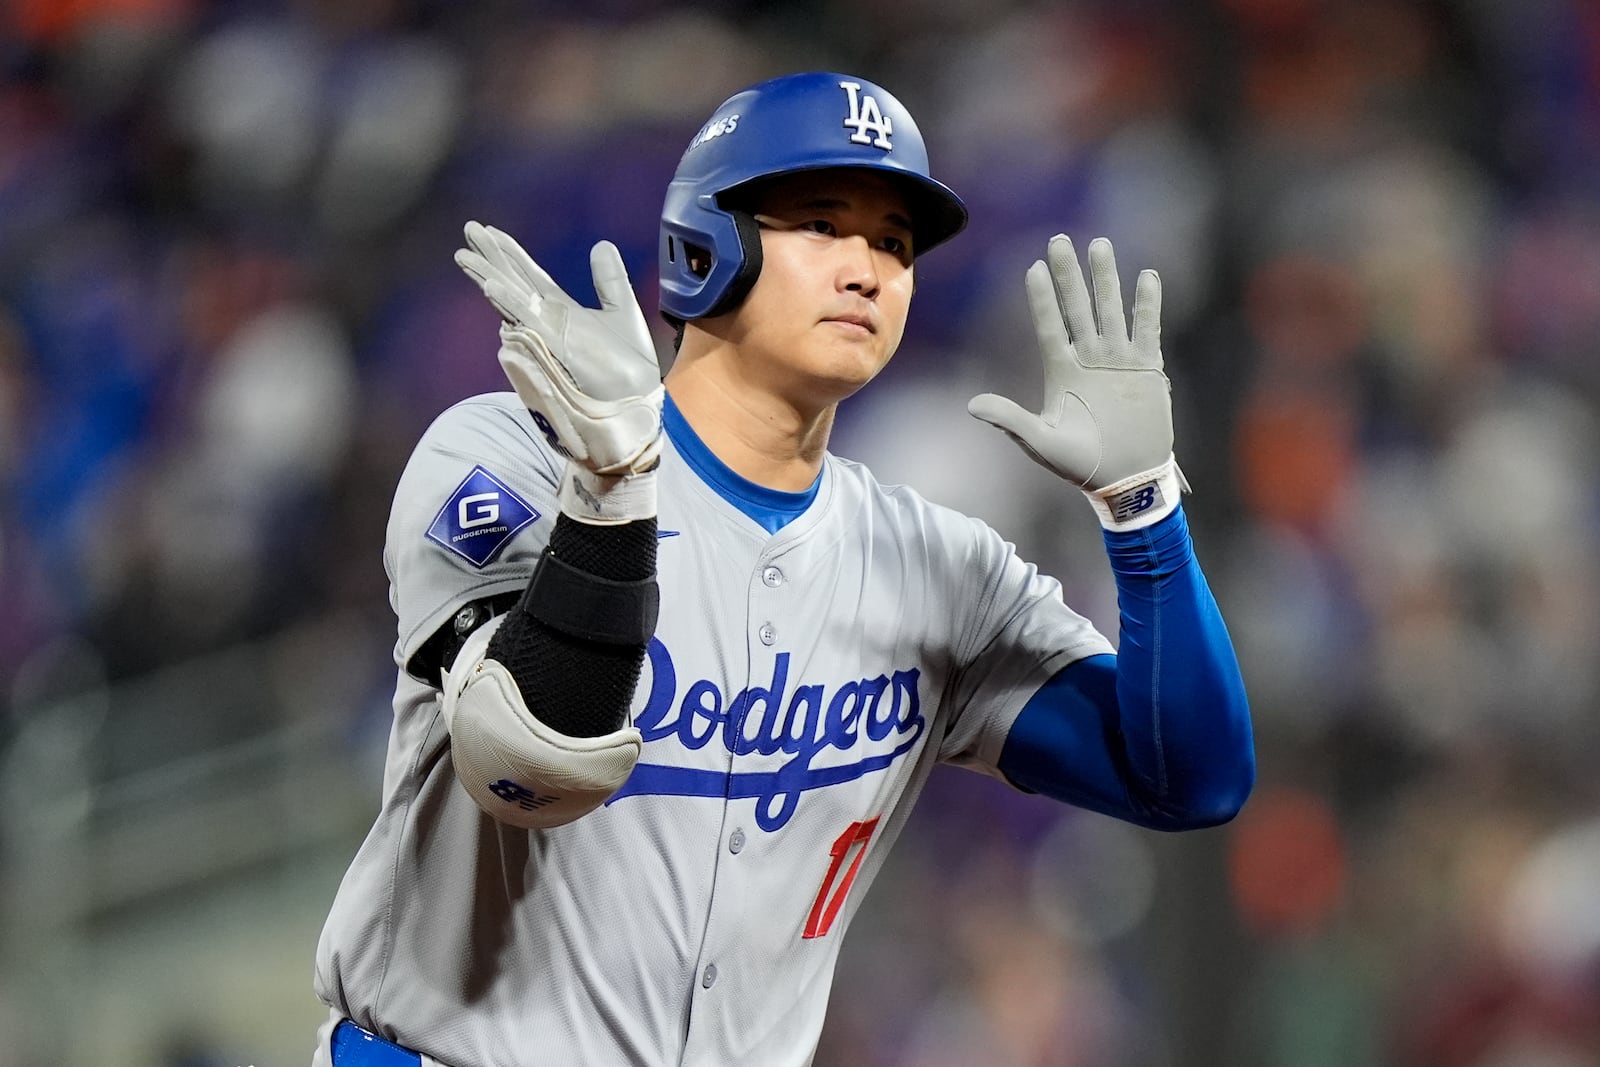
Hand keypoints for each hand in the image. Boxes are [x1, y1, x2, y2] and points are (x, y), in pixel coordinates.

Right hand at [455, 222, 662, 478]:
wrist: (634, 406)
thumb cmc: (628, 369)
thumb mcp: (623, 312)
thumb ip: (610, 280)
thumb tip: (601, 244)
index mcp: (562, 313)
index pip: (530, 277)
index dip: (511, 254)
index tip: (489, 232)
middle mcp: (548, 322)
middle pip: (514, 282)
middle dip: (491, 258)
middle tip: (468, 229)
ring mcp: (548, 335)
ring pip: (512, 300)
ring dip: (489, 276)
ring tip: (465, 254)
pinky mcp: (553, 348)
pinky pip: (526, 323)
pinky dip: (509, 303)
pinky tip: (492, 284)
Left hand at [968, 235, 1183, 528]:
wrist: (1127, 480)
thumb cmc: (1081, 465)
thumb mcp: (1041, 442)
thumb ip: (1010, 420)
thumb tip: (972, 405)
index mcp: (1062, 372)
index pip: (1050, 326)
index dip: (1042, 298)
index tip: (1032, 268)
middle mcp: (1089, 359)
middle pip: (1078, 307)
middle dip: (1069, 274)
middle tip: (1060, 240)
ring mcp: (1119, 361)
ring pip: (1110, 309)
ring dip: (1106, 279)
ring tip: (1100, 245)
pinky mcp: (1148, 368)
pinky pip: (1147, 329)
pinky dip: (1147, 305)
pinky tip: (1146, 277)